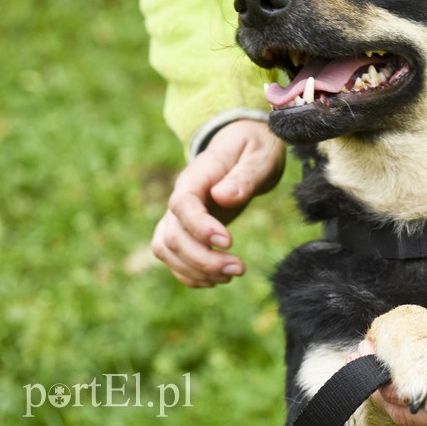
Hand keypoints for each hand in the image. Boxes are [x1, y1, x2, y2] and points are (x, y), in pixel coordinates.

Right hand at [151, 119, 284, 286]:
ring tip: (232, 274)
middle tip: (239, 268)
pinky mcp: (186, 230)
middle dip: (202, 259)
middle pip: (172, 235)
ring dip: (195, 270)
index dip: (199, 227)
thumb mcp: (259, 155)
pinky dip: (190, 274)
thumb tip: (224, 197)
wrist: (245, 146)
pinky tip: (217, 279)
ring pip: (167, 249)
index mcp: (197, 175)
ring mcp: (180, 215)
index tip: (229, 242)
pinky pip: (173, 257)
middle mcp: (182, 196)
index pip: (182, 204)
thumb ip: (244, 176)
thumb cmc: (254, 148)